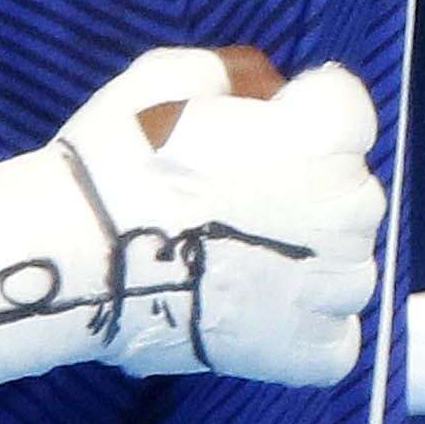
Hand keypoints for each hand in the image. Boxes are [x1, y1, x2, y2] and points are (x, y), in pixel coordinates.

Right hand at [54, 50, 388, 387]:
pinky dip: (300, 331)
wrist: (71, 260)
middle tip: (231, 204)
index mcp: (329, 132)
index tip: (254, 129)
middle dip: (302, 190)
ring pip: (346, 267)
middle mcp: (353, 205)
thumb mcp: (170, 77)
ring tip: (235, 262)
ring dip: (306, 264)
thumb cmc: (116, 161)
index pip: (345, 111)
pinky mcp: (314, 348)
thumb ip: (233, 75)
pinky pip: (332, 337)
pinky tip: (248, 314)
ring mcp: (337, 283)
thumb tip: (261, 88)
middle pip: (347, 191)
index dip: (298, 114)